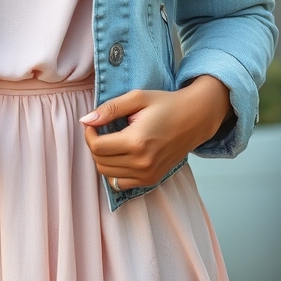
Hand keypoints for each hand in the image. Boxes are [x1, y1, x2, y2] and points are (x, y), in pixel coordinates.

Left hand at [79, 75, 232, 190]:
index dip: (89, 134)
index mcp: (137, 142)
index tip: (93, 124)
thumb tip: (86, 120)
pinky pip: (120, 183)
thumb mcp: (137, 98)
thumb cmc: (167, 105)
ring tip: (112, 141)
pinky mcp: (152, 180)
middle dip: (94, 145)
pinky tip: (121, 154)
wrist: (195, 118)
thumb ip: (110, 109)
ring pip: (107, 174)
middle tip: (101, 130)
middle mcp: (142, 163)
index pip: (97, 147)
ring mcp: (148, 175)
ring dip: (103, 158)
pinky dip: (114, 171)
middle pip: (100, 162)